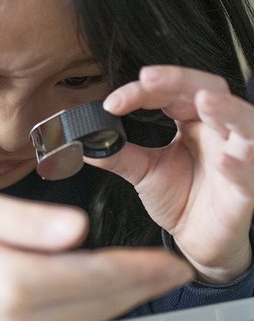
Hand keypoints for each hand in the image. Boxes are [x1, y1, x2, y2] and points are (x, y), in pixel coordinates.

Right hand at [0, 192, 191, 320]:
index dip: (136, 268)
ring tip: (154, 280)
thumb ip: (30, 222)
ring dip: (127, 298)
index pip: (92, 274)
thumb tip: (78, 227)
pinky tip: (113, 292)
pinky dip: (102, 306)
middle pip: (99, 301)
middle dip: (142, 286)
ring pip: (90, 317)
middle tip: (176, 271)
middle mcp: (22, 316)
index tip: (168, 261)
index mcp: (14, 281)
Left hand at [89, 65, 253, 283]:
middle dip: (180, 80)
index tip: (112, 103)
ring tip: (204, 101)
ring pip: (243, 121)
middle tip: (149, 80)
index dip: (141, 91)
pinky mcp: (246, 189)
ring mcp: (237, 156)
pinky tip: (224, 161)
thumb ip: (117, 152)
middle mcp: (217, 131)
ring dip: (226, 109)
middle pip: (209, 89)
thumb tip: (84, 140)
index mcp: (191, 120)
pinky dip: (239, 163)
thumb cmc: (181, 199)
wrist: (198, 240)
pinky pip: (248, 171)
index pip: (170, 92)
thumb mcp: (142, 172)